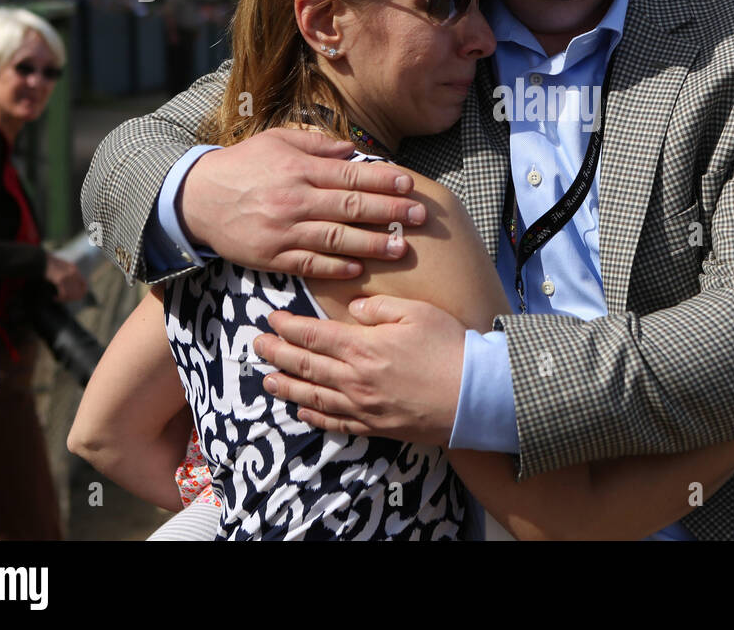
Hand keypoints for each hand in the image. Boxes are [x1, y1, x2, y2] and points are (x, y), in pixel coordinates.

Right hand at [45, 253, 86, 302]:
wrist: (40, 258)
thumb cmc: (48, 264)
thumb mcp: (61, 266)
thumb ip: (67, 273)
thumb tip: (71, 287)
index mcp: (74, 269)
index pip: (84, 287)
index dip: (79, 294)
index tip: (71, 297)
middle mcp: (73, 273)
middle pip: (78, 292)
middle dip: (70, 299)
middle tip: (62, 299)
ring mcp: (68, 276)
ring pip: (71, 294)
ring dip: (64, 299)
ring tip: (57, 299)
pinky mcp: (60, 279)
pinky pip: (64, 294)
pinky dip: (60, 298)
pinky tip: (54, 297)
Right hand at [177, 128, 427, 277]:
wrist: (196, 197)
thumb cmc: (243, 165)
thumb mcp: (276, 141)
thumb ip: (317, 145)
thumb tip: (354, 150)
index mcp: (298, 169)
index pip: (350, 174)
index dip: (383, 179)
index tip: (410, 184)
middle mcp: (294, 199)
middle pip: (350, 206)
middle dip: (389, 211)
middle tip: (419, 216)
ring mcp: (283, 230)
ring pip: (335, 238)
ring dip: (371, 243)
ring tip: (401, 246)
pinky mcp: (270, 256)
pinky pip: (308, 264)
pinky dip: (334, 267)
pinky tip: (358, 268)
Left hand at [253, 297, 466, 445]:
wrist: (475, 396)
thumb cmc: (450, 349)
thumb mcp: (417, 312)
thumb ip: (379, 307)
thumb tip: (353, 310)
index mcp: (363, 347)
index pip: (313, 334)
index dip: (288, 326)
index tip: (272, 319)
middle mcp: (355, 379)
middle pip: (305, 365)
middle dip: (277, 353)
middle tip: (257, 345)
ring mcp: (363, 406)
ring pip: (312, 396)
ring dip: (286, 387)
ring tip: (267, 380)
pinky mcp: (375, 426)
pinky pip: (335, 423)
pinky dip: (314, 418)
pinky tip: (302, 413)